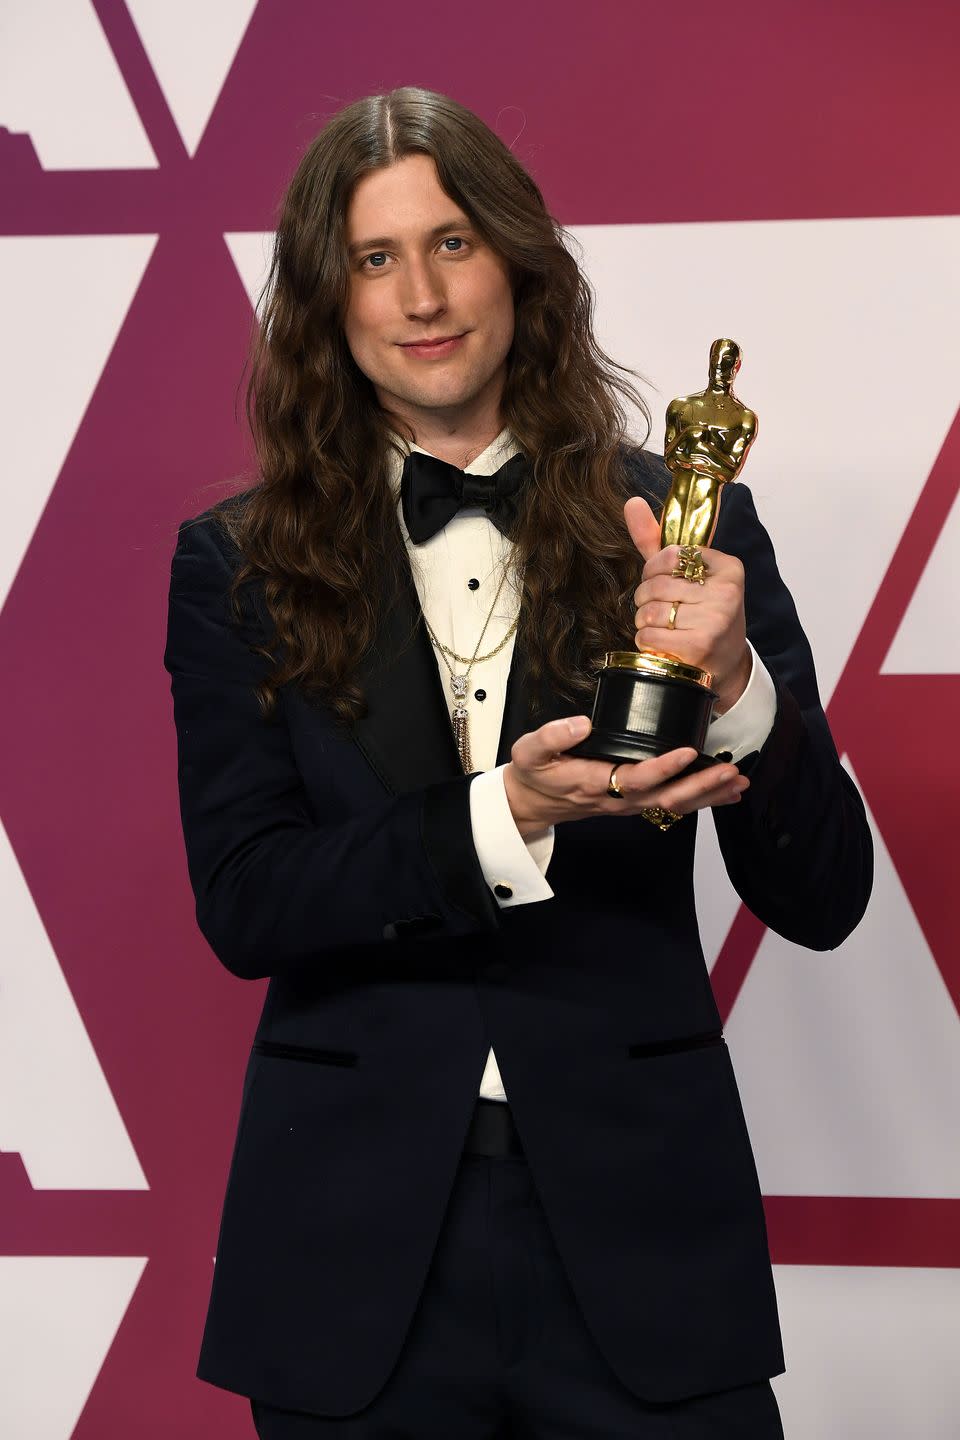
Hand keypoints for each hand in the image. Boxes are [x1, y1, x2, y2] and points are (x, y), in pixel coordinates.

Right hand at [503, 716, 748, 838]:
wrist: (532, 803)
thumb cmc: (534, 774)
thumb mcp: (530, 751)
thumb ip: (553, 736)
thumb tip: (581, 722)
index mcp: (593, 782)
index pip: (635, 778)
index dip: (663, 767)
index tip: (686, 751)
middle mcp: (617, 798)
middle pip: (666, 798)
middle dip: (701, 786)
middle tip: (730, 772)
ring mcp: (629, 804)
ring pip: (674, 804)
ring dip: (708, 795)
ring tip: (738, 782)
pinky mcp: (635, 802)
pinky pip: (673, 805)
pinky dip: (703, 800)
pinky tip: (726, 793)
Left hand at [624, 496, 749, 714]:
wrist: (726, 662)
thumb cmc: (702, 613)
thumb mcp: (686, 574)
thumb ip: (655, 541)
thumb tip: (631, 502)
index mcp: (728, 567)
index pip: (671, 554)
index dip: (655, 570)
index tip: (663, 582)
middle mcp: (726, 591)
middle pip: (657, 584)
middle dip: (646, 598)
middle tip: (659, 609)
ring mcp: (715, 620)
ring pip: (650, 611)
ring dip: (644, 621)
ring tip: (662, 627)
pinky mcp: (700, 646)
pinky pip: (649, 635)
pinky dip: (646, 640)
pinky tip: (662, 643)